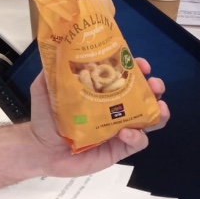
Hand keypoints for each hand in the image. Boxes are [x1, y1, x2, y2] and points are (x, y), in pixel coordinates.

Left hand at [29, 58, 168, 176]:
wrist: (40, 150)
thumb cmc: (44, 119)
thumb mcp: (44, 89)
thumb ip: (52, 71)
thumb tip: (60, 48)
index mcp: (100, 93)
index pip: (123, 77)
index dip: (134, 68)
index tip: (139, 62)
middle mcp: (113, 109)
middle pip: (143, 96)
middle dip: (154, 87)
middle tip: (154, 83)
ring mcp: (118, 129)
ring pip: (148, 120)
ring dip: (158, 112)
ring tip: (159, 107)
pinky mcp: (119, 150)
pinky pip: (137, 143)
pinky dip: (137, 137)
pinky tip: (126, 132)